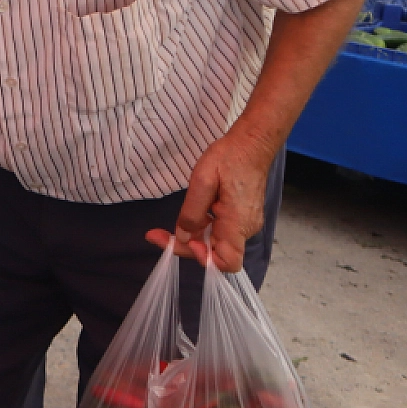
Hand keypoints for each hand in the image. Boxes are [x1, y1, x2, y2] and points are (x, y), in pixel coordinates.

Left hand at [147, 128, 275, 272]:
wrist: (251, 145)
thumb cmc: (229, 158)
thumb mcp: (203, 181)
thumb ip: (192, 212)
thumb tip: (183, 237)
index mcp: (238, 222)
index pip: (227, 262)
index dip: (203, 258)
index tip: (184, 240)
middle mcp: (245, 228)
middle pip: (215, 253)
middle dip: (185, 246)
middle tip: (155, 235)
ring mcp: (244, 223)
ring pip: (214, 242)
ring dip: (191, 237)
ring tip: (164, 228)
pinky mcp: (240, 217)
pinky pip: (219, 231)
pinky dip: (201, 228)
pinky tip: (188, 215)